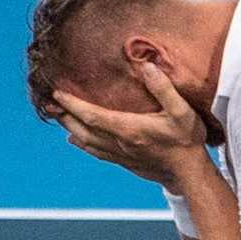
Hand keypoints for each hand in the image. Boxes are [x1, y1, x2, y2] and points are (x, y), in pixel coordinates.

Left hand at [53, 66, 215, 185]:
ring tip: (59, 117)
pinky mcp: (125, 162)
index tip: (57, 93)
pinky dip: (83, 144)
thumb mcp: (182, 111)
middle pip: (82, 129)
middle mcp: (119, 143)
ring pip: (87, 142)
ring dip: (70, 128)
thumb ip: (163, 88)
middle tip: (50, 103)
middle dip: (65, 115)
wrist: (190, 174)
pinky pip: (97, 152)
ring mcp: (121, 155)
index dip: (72, 104)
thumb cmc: (187, 141)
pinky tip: (76, 140)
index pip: (92, 116)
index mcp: (128, 129)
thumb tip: (145, 65)